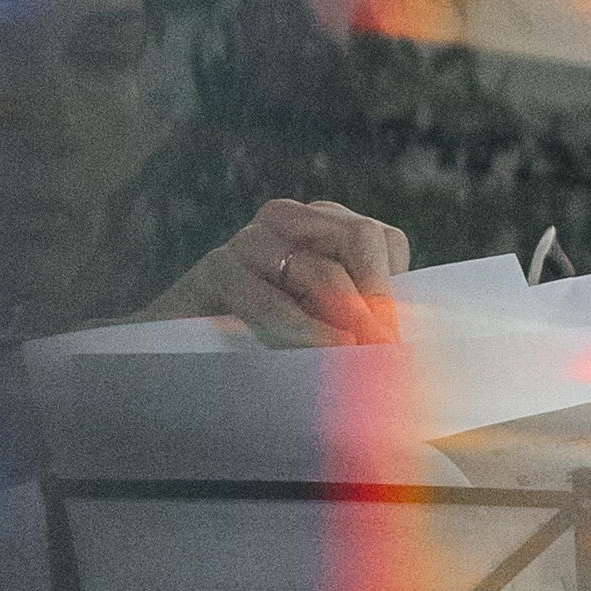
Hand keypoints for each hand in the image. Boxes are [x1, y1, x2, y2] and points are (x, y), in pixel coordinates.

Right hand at [146, 197, 410, 345]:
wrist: (184, 368)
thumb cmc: (269, 351)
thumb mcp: (328, 333)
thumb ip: (364, 325)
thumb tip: (406, 351)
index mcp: (328, 228)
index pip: (383, 242)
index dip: (396, 294)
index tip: (400, 346)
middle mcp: (292, 222)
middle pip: (358, 238)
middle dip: (376, 303)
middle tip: (384, 355)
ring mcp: (252, 240)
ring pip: (318, 270)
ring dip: (342, 322)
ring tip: (351, 363)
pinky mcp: (216, 267)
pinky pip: (265, 296)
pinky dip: (297, 329)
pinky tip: (316, 353)